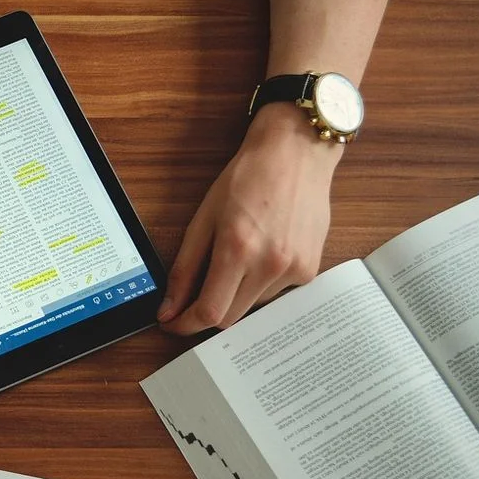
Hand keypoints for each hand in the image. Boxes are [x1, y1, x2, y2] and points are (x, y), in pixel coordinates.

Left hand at [158, 103, 341, 334]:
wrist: (296, 154)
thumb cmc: (246, 179)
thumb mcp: (203, 219)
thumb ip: (184, 269)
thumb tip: (168, 309)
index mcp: (238, 249)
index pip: (209, 311)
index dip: (186, 325)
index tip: (172, 324)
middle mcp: (270, 264)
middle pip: (230, 317)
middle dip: (206, 312)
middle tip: (193, 298)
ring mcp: (295, 269)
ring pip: (251, 306)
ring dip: (235, 296)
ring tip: (236, 259)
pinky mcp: (310, 269)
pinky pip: (275, 293)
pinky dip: (259, 284)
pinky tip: (260, 254)